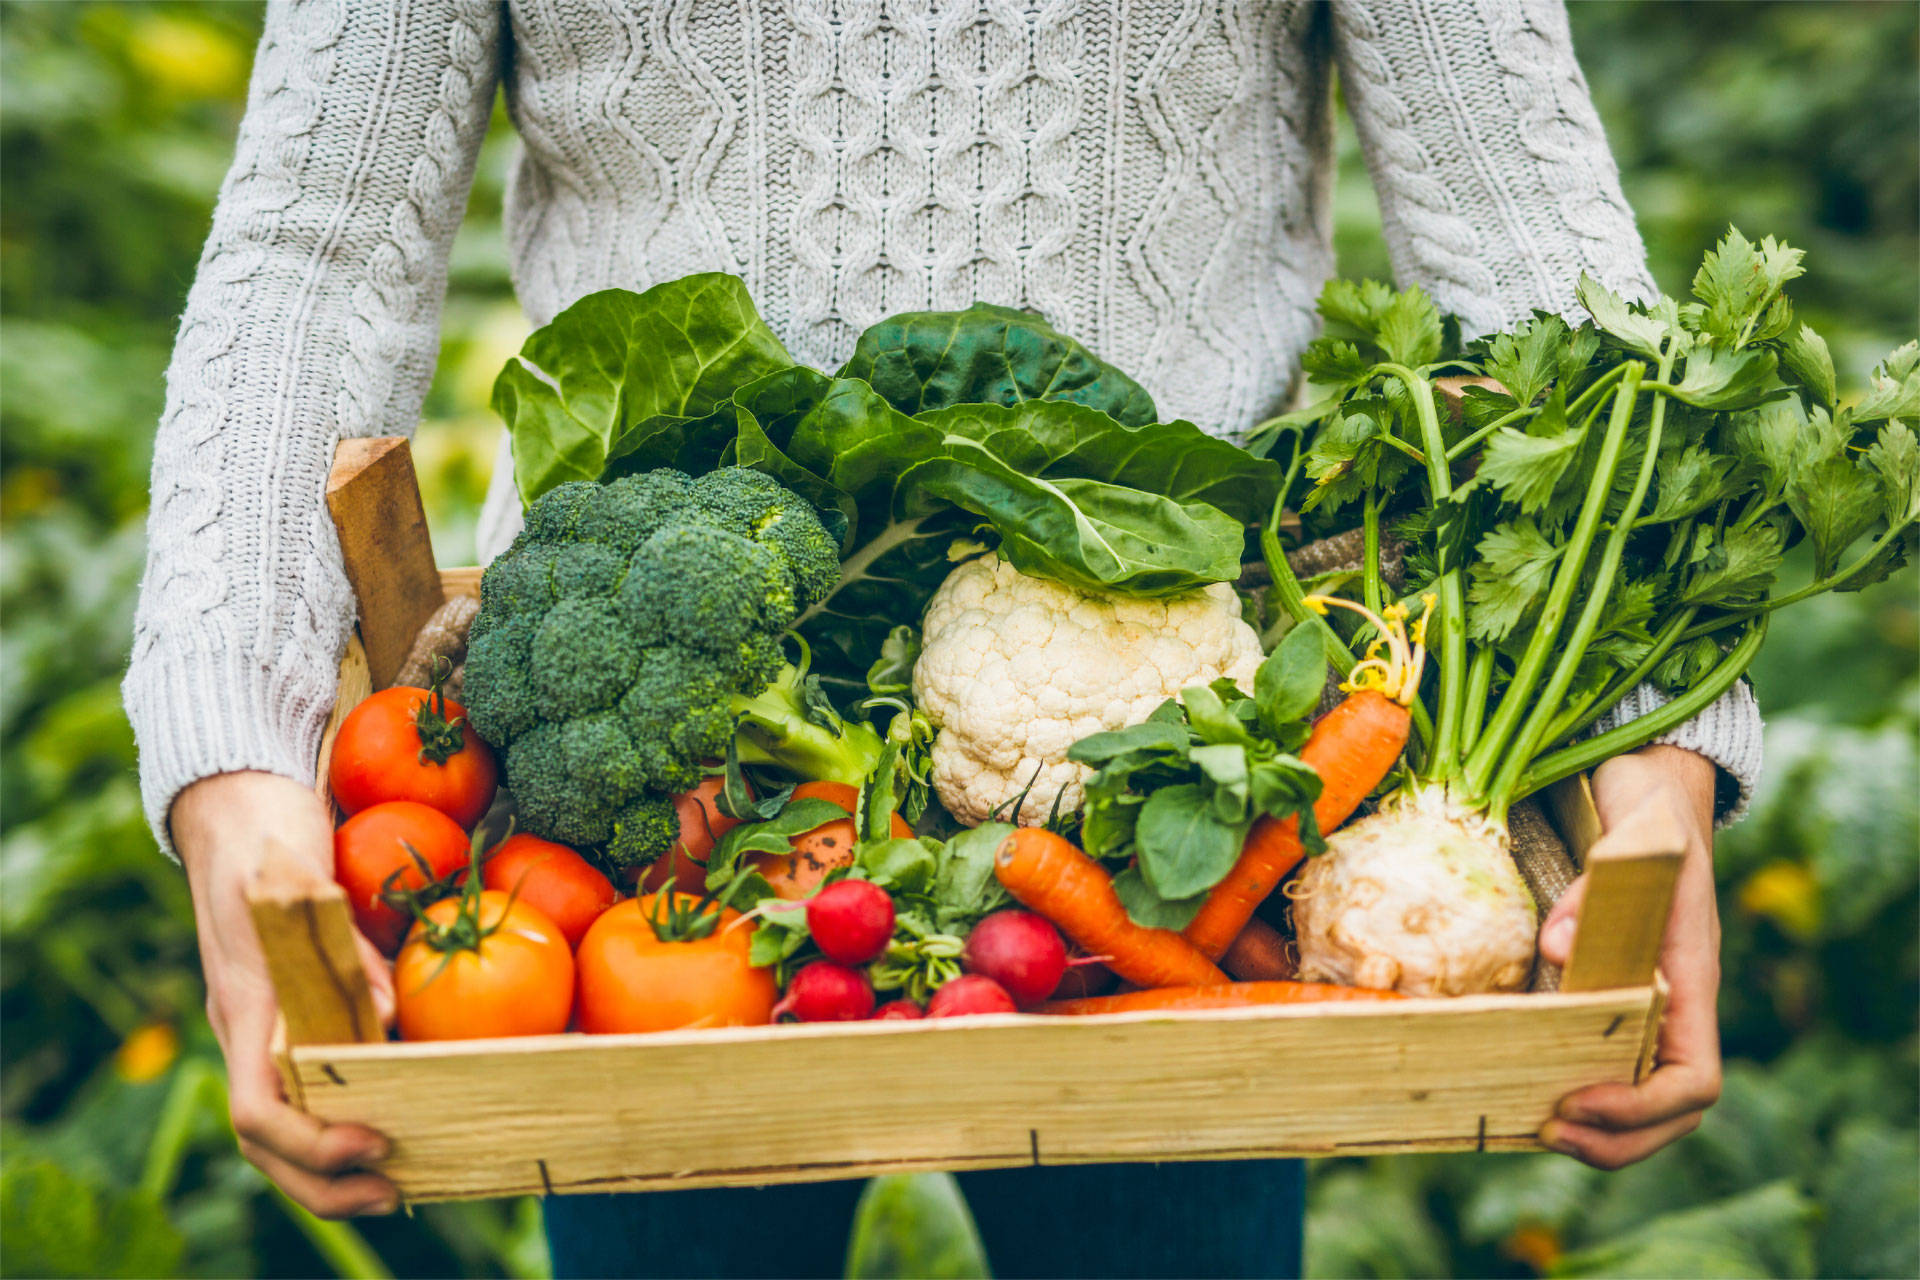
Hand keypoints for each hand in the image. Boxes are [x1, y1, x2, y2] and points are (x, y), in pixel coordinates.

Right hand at [173, 771, 398, 1216]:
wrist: (239, 803)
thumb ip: (335, 934)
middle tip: (398, 1192)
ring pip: (289, 1128)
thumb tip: (388, 1012)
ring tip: (405, 1184)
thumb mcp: (300, 872)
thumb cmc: (267, 832)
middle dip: (327, 1184)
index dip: (310, 1143)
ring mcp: (269, 1027)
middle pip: (271, 1143)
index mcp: (247, 1006)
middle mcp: (252, 1030)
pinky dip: (348, 1121)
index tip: (371, 1143)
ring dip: (337, 1170)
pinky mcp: (296, 1014)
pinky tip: (404, 1127)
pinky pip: (313, 1090)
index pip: (258, 1108)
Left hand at [1535, 745, 1722, 1168]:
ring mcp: (1645, 1002)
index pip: (1696, 1078)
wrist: (1652, 789)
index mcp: (1692, 980)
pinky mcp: (1607, 990)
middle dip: (1616, 1139)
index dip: (1643, 1107)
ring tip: (1533, 1125)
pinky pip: (1600, 1059)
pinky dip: (1569, 1086)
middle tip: (1547, 1130)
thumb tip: (1557, 950)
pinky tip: (1519, 1086)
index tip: (1581, 1101)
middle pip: (1669, 1111)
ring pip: (1638, 1095)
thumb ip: (1602, 889)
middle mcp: (1674, 1004)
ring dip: (1595, 1129)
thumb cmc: (1653, 813)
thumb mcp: (1637, 837)